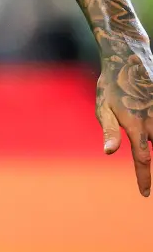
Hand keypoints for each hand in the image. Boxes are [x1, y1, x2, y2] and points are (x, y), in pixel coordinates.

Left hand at [96, 40, 152, 196]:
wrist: (128, 58)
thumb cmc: (111, 84)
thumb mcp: (103, 106)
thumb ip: (110, 130)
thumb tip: (109, 152)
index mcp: (135, 126)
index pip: (143, 159)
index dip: (144, 178)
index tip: (144, 194)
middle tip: (150, 187)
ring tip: (145, 143)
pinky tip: (151, 134)